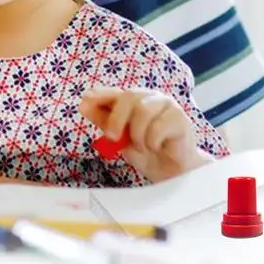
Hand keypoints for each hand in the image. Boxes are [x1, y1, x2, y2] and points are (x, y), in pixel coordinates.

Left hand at [79, 87, 206, 182]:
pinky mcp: (180, 118)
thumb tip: (83, 105)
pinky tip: (155, 147)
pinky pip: (158, 127)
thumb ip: (104, 121)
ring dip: (137, 135)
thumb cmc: (146, 150)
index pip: (116, 92)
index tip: (85, 100)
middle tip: (113, 137)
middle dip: (116, 119)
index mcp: (134, 100)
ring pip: (143, 111)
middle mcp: (150, 97)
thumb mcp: (120, 138)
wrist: (171, 171)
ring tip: (141, 147)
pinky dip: (151, 142)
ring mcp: (167, 105)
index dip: (101, 94)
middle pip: (129, 97)